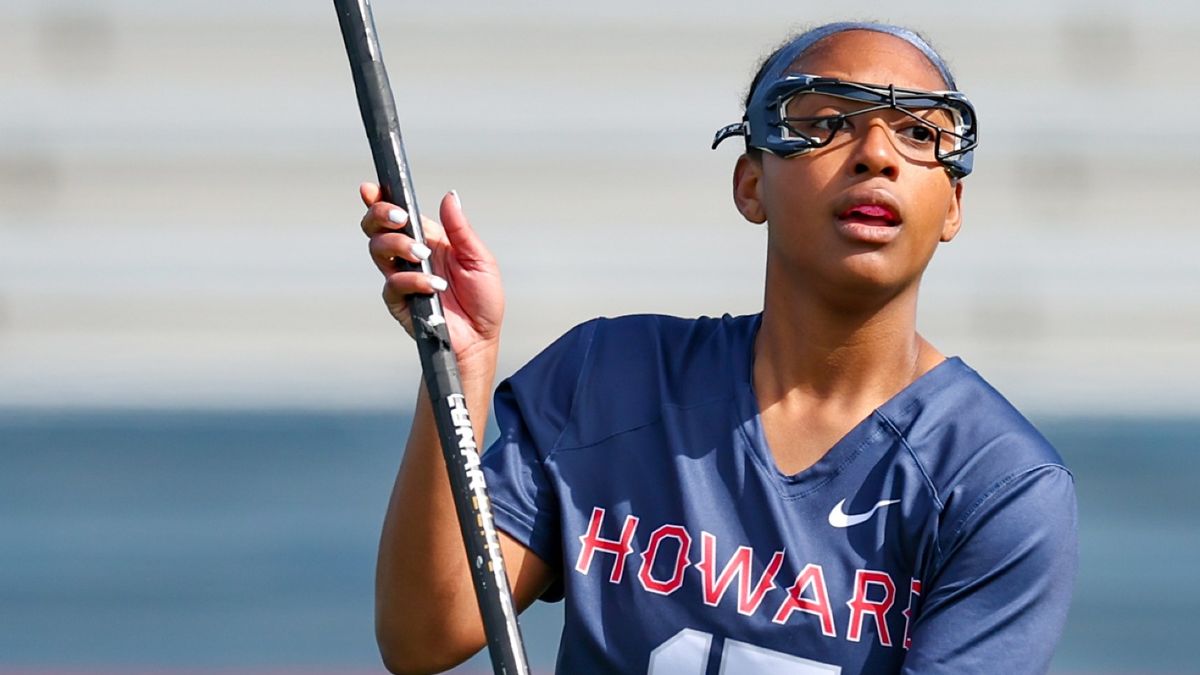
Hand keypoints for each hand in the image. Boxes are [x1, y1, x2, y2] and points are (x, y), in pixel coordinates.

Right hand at [359, 183, 503, 367]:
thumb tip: (450, 197)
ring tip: (422, 254)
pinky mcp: (399, 302)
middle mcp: (410, 256)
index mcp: (429, 239)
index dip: (379, 199)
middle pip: (377, 228)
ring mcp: (402, 277)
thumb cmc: (483, 299)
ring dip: (397, 245)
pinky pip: (393, 284)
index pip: (398, 215)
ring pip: (378, 250)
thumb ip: (460, 229)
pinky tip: (434, 285)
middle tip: (399, 218)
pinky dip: (412, 280)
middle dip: (380, 215)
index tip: (370, 188)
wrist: (481, 338)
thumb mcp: (479, 258)